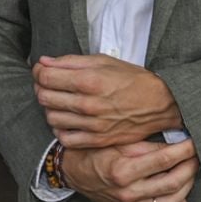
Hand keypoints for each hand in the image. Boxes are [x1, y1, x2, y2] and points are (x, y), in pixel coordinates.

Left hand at [34, 53, 182, 148]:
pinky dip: (60, 129)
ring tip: (59, 101)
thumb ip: (71, 62)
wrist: (161, 105)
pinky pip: (65, 138)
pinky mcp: (97, 140)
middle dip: (41, 88)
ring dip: (50, 108)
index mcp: (89, 81)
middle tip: (49, 84)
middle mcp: (88, 104)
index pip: (46, 77)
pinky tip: (66, 119)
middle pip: (44, 97)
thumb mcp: (104, 61)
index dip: (39, 72)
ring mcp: (92, 125)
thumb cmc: (132, 80)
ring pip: (51, 118)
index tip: (42, 70)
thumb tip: (44, 62)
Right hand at [61, 140, 197, 201]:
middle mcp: (127, 192)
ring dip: (187, 186)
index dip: (185, 150)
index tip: (194, 142)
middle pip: (173, 182)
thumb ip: (146, 145)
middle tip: (196, 156)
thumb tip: (176, 142)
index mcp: (122, 170)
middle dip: (190, 167)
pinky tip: (180, 193)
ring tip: (189, 172)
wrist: (73, 172)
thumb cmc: (94, 153)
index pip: (164, 160)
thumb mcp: (117, 142)